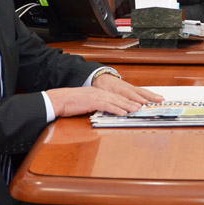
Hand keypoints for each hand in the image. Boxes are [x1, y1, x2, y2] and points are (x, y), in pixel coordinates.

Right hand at [46, 78, 162, 117]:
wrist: (59, 100)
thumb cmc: (70, 103)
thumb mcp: (86, 103)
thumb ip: (96, 106)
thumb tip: (103, 112)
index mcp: (99, 93)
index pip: (117, 96)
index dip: (128, 100)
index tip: (137, 103)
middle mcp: (100, 93)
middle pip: (120, 97)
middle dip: (133, 101)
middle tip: (144, 105)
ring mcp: (97, 96)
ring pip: (116, 100)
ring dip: (128, 105)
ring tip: (138, 108)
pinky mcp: (93, 101)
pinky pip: (108, 105)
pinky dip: (117, 108)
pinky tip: (124, 112)